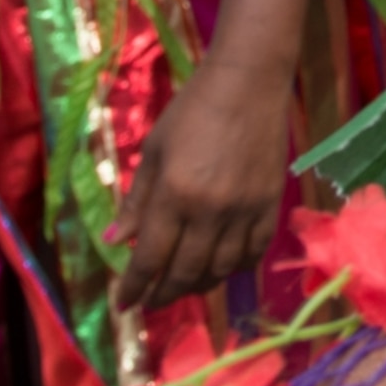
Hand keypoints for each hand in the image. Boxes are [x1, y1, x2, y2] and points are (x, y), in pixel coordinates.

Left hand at [106, 53, 291, 311]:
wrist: (249, 82)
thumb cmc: (192, 109)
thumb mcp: (154, 149)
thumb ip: (136, 200)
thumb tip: (115, 242)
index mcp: (175, 194)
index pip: (150, 258)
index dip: (134, 286)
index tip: (123, 303)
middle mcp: (210, 211)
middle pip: (185, 272)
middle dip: (164, 294)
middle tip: (152, 301)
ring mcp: (244, 211)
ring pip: (220, 270)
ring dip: (198, 284)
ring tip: (184, 284)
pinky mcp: (270, 206)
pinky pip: (254, 253)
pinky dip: (236, 268)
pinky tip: (222, 267)